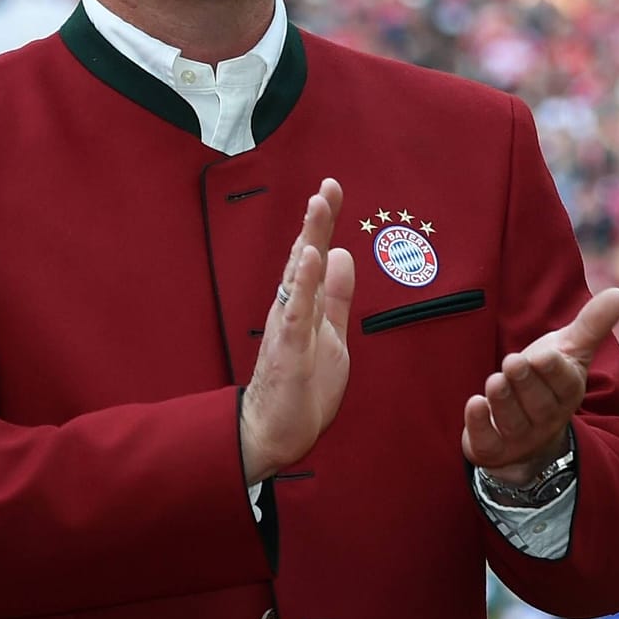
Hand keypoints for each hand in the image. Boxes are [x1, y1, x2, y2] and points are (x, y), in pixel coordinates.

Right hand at [240, 179, 354, 483]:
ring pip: (298, 276)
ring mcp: (288, 326)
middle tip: (327, 186)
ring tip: (318, 206)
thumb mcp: (331, 333)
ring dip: (309, 239)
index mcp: (303, 304)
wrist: (277, 432)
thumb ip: (335, 295)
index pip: (314, 254)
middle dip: (316, 221)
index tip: (332, 187)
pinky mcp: (289, 349)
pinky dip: (305, 283)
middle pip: (304, 256)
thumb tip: (341, 255)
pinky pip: (297, 311)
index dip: (323, 222)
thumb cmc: (303, 386)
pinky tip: (312, 258)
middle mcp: (291, 308)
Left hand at [462, 287, 618, 485]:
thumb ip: (591, 324)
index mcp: (566, 393)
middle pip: (538, 405)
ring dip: (503, 402)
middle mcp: (546, 418)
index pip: (564, 385)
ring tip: (495, 381)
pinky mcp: (492, 449)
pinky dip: (479, 425)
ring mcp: (520, 437)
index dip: (554, 371)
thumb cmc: (547, 381)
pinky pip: (487, 442)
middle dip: (525, 383)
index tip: (544, 355)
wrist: (527, 433)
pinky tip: (474, 404)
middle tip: (512, 361)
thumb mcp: (569, 352)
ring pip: (513, 423)